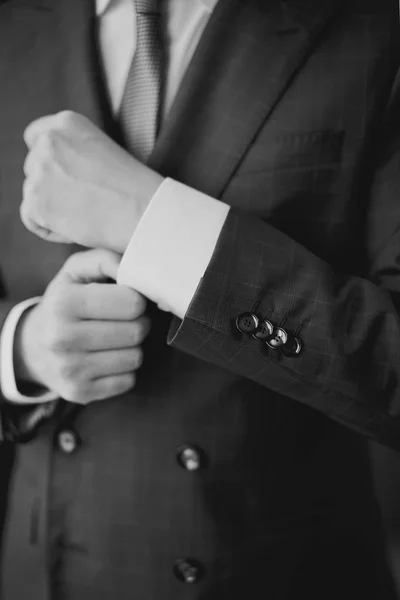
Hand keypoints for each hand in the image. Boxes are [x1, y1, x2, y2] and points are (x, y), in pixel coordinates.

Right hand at [14, 249, 149, 403]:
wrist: (32, 346)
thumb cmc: (64, 302)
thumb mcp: (76, 272)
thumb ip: (106, 260)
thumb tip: (136, 266)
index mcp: (64, 303)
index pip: (132, 303)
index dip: (137, 299)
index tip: (128, 299)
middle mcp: (62, 338)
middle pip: (136, 331)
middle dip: (138, 323)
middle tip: (126, 319)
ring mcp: (70, 370)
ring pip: (135, 358)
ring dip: (132, 347)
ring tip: (116, 338)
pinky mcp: (79, 393)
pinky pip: (128, 381)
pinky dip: (124, 369)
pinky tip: (108, 358)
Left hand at [20, 111, 163, 252]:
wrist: (142, 211)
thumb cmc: (133, 189)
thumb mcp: (103, 152)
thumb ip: (72, 153)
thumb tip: (54, 174)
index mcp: (67, 123)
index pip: (35, 137)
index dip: (48, 160)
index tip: (64, 176)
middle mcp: (48, 142)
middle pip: (33, 168)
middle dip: (51, 186)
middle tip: (85, 202)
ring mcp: (39, 171)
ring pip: (33, 194)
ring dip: (53, 208)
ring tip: (86, 215)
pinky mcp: (36, 201)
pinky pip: (30, 218)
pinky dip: (48, 228)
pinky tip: (74, 228)